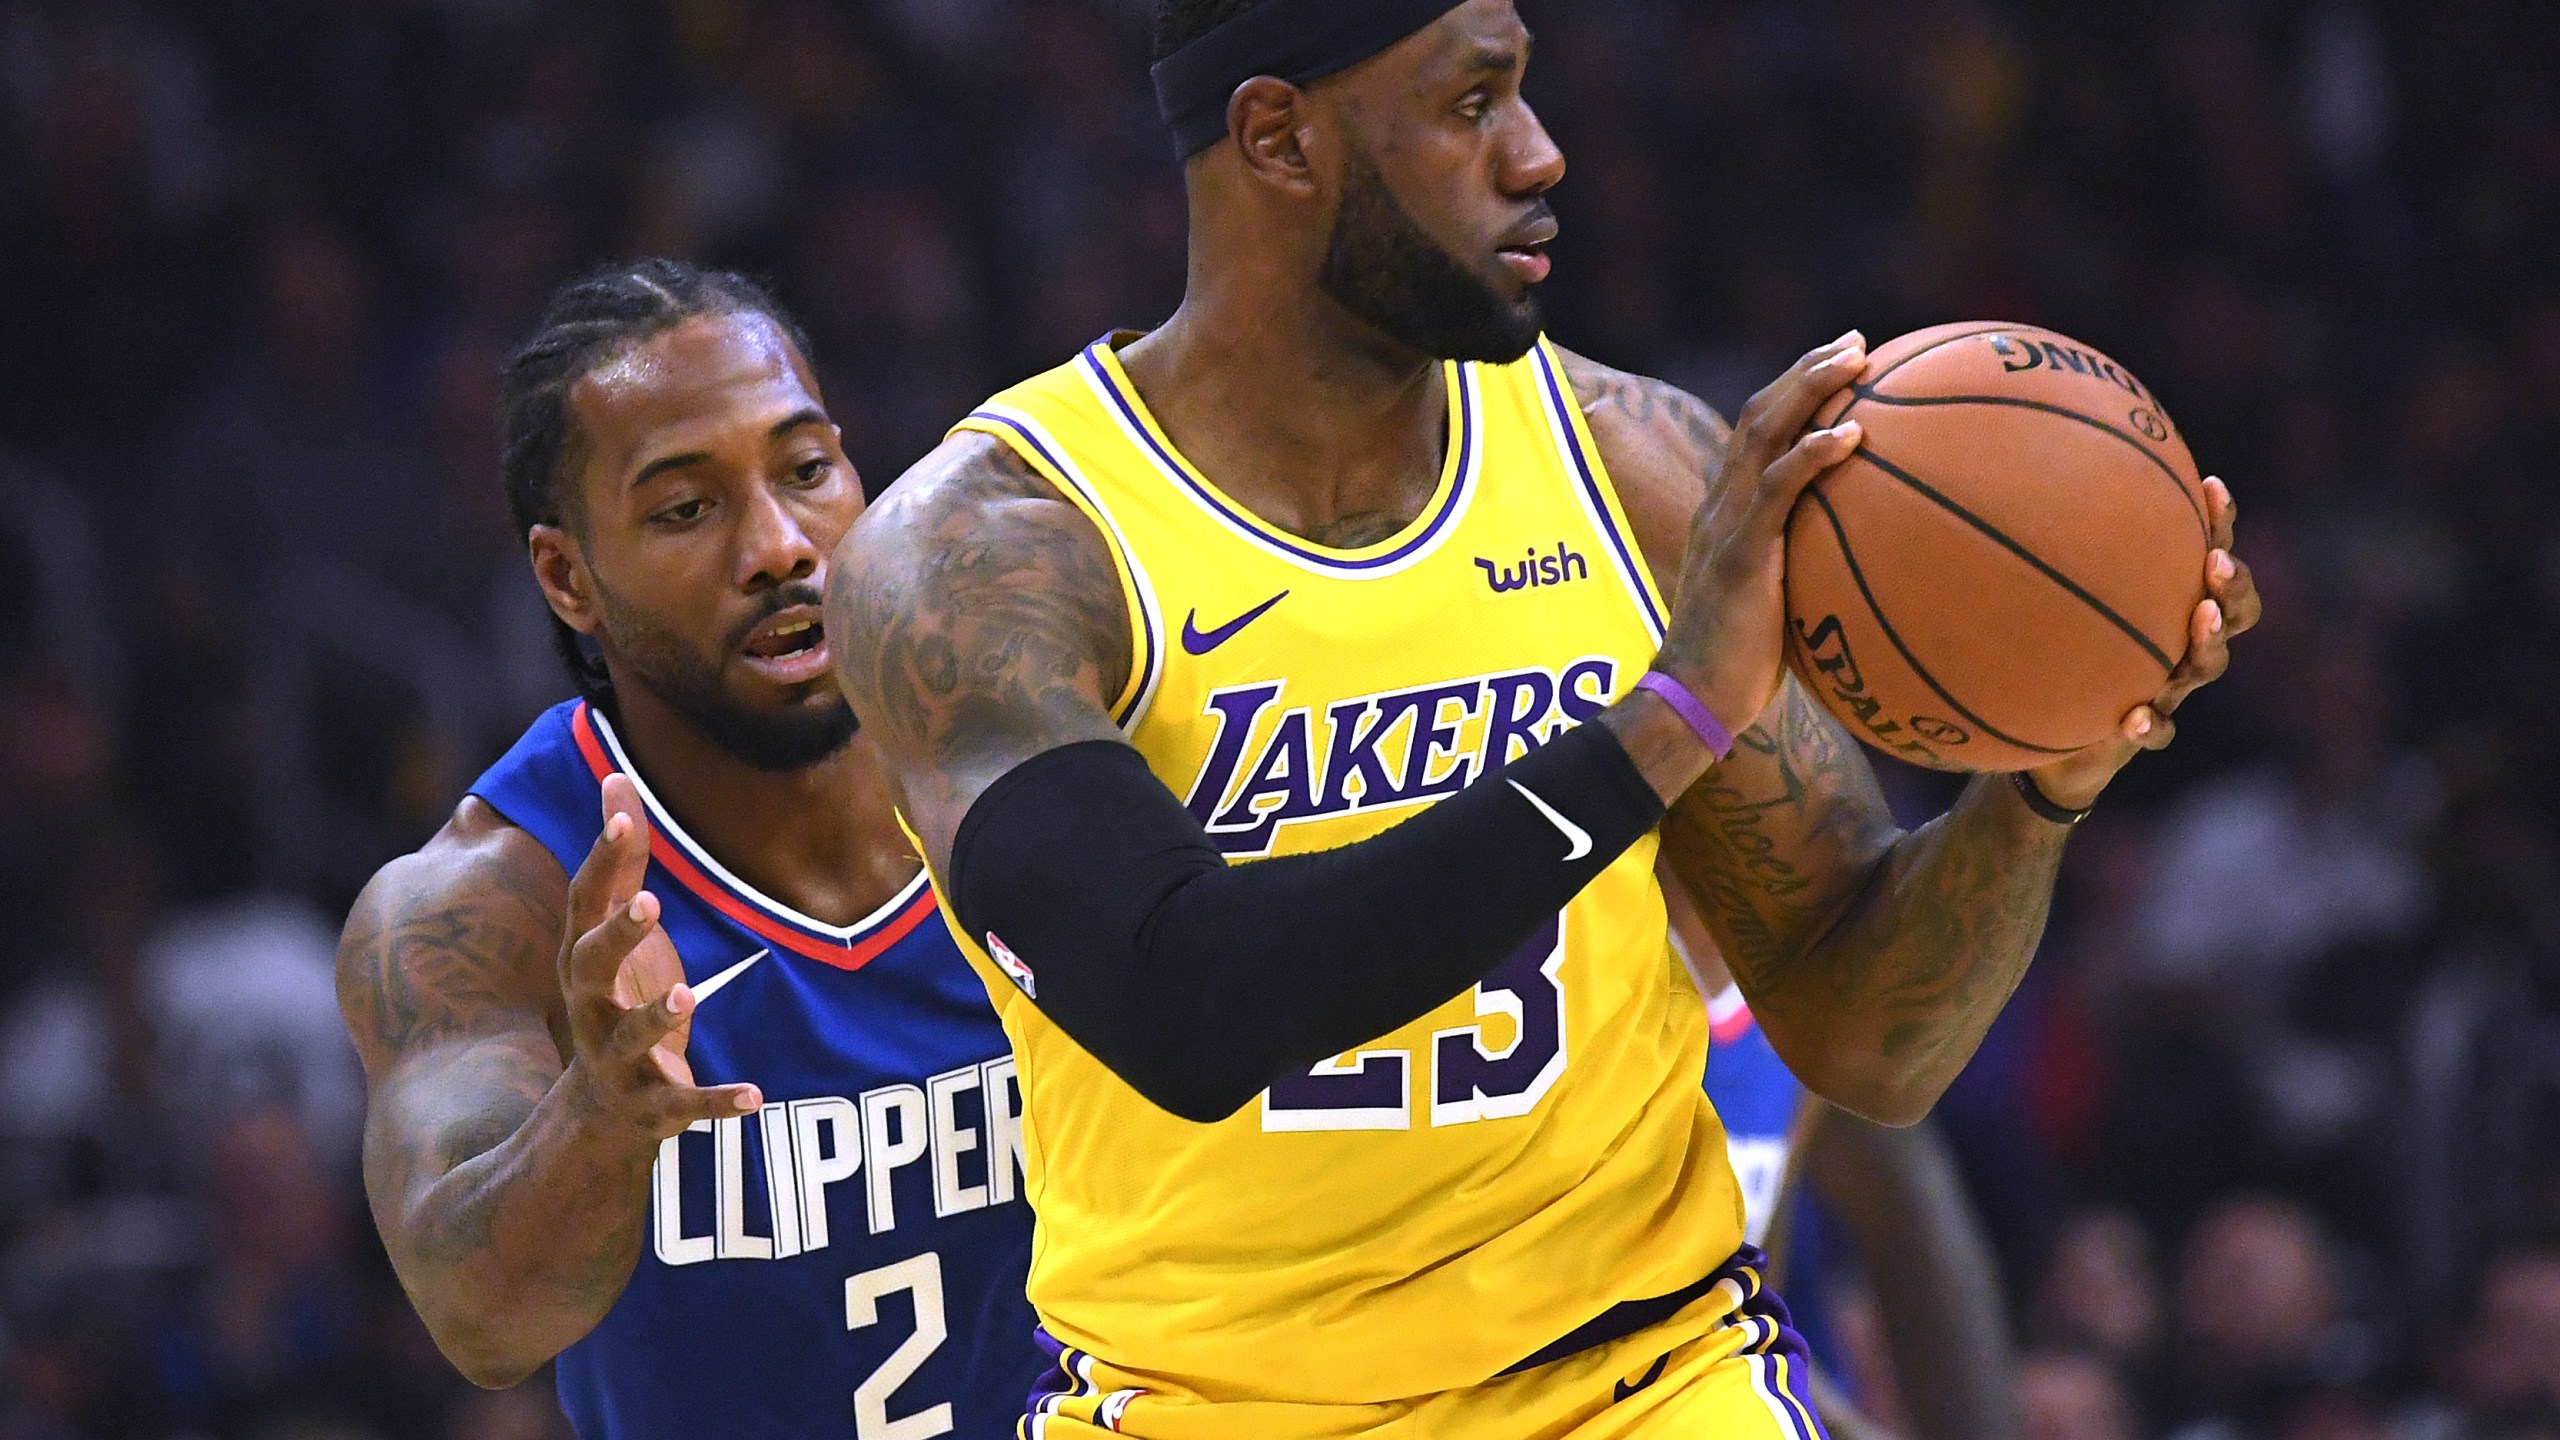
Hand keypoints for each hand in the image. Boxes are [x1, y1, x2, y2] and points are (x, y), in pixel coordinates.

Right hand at [557, 774, 762, 1139]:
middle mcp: (590, 1007)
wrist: (596, 1117)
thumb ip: (622, 861)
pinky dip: (719, 1102)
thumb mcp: (614, 931)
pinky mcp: (654, 1105)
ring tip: (688, 995)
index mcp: (584, 959)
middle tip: (650, 903)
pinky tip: (757, 1095)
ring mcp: (619, 1060)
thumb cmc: (613, 998)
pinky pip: (686, 1105)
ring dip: (658, 1017)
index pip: (587, 903)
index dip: (602, 859)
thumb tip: (616, 774)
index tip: (623, 818)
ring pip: (631, 1038)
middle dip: (619, 935)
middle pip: (592, 967)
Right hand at [1654, 332, 1869, 736]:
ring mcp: (1725, 525)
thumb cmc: (1740, 668)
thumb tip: (1864, 573)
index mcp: (1725, 513)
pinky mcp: (1738, 552)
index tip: (1840, 367)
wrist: (1693, 699)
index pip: (1755, 434)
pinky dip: (1813, 454)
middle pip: (1758, 414)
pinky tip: (1853, 434)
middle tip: (1857, 342)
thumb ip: (1804, 573)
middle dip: (1807, 370)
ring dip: (1810, 388)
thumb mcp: (1773, 605)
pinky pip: (1778, 489)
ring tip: (1856, 360)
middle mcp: (1719, 505)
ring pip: (1763, 433)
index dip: (1793, 393)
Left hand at [2025, 477, 2261, 811]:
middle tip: (2215, 562)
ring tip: (2201, 618)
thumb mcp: (2045, 601)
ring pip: (2206, 665)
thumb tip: (2013, 472)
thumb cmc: (2050, 655)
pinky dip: (2150, 724)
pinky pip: (2159, 731)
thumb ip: (2046, 550)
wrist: (2042, 741)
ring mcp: (2167, 689)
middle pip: (2233, 611)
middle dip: (2233, 584)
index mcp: (2167, 605)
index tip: (2211, 487)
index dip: (2220, 525)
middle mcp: (2178, 643)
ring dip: (2208, 643)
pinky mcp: (2142, 732)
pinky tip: (2134, 718)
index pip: (2208, 556)